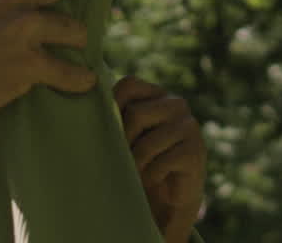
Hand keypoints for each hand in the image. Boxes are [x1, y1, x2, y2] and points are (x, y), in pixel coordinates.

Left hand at [114, 76, 205, 242]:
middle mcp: (176, 104)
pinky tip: (152, 180)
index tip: (108, 131)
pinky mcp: (195, 152)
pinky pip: (160, 164)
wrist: (170, 198)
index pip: (129, 84)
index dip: (114, 106)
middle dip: (124, 142)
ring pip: (147, 143)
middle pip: (136, 114)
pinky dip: (150, 176)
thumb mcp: (128, 133)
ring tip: (134, 173)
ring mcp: (189, 126)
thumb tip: (86, 101)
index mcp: (158, 93)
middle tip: (122, 159)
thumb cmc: (142, 161)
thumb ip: (116, 115)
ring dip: (135, 164)